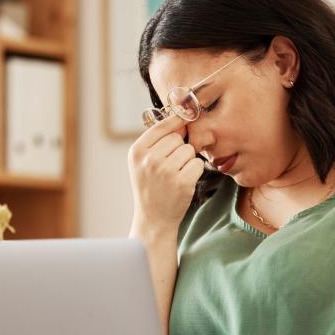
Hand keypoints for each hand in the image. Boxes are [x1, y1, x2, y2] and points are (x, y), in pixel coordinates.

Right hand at [128, 114, 204, 231]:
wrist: (154, 218)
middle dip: (179, 148)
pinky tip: (184, 181)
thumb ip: (157, 140)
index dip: (175, 121)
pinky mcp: (182, 182)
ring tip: (176, 174)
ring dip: (188, 160)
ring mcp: (166, 171)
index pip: (161, 126)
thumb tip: (181, 119)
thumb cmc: (150, 186)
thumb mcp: (142, 162)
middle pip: (177, 138)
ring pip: (189, 150)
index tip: (185, 116)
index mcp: (137, 151)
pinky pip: (197, 163)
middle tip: (171, 166)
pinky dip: (195, 171)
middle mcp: (149, 160)